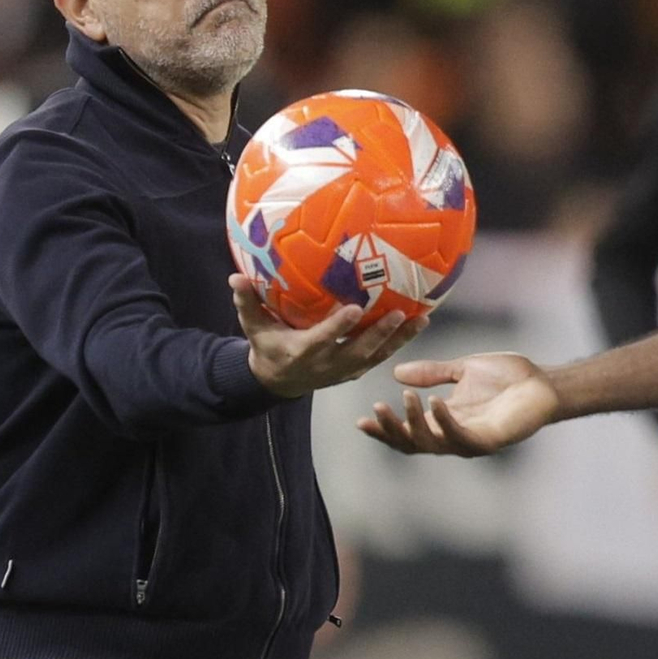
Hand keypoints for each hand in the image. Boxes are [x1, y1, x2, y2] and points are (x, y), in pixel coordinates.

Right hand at [230, 273, 427, 397]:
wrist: (278, 381)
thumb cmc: (267, 346)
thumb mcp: (253, 327)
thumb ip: (247, 303)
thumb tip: (235, 277)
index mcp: (301, 352)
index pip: (321, 339)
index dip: (338, 326)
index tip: (356, 308)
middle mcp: (326, 365)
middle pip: (357, 350)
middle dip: (379, 334)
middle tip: (400, 313)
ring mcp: (343, 371)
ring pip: (375, 357)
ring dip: (399, 340)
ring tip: (422, 319)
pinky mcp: (355, 371)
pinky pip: (380, 358)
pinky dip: (399, 343)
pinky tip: (417, 324)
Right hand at [356, 353, 558, 455]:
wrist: (542, 382)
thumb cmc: (508, 378)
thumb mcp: (462, 370)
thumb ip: (432, 373)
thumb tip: (396, 373)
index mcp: (444, 419)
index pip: (407, 431)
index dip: (383, 429)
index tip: (360, 421)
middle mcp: (453, 434)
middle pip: (413, 443)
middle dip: (391, 430)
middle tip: (372, 412)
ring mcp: (470, 440)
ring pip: (432, 442)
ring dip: (414, 423)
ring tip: (402, 399)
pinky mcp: (489, 440)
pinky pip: (460, 436)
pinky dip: (444, 421)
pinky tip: (433, 402)